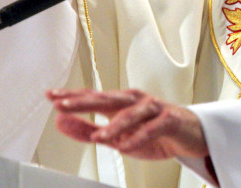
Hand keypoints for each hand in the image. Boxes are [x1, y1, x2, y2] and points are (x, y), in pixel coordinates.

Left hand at [46, 88, 209, 160]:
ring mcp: (154, 108)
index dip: (71, 96)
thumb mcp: (116, 136)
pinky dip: (141, 136)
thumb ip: (87, 130)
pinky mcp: (170, 119)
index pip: (92, 97)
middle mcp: (135, 100)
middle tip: (63, 105)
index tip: (50, 96)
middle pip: (107, 98)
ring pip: (131, 113)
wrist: (191, 135)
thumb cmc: (153, 133)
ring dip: (114, 125)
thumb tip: (60, 122)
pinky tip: (129, 144)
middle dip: (84, 101)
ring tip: (98, 138)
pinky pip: (154, 127)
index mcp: (120, 103)